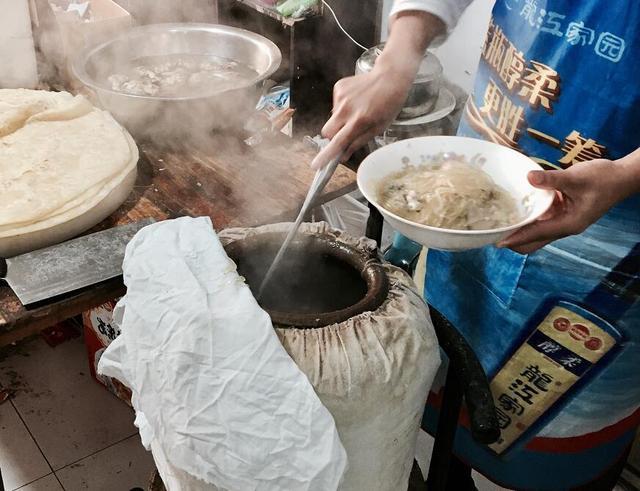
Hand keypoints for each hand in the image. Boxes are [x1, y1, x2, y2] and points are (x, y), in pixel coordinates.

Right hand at [310, 67, 412, 169]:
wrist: (390, 77)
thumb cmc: (388, 104)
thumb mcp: (378, 128)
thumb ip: (358, 142)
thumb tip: (343, 156)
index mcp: (359, 121)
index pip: (338, 142)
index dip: (326, 155)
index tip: (316, 164)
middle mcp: (347, 109)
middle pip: (327, 132)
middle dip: (333, 135)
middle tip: (346, 131)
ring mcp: (341, 97)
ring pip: (331, 118)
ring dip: (340, 119)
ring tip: (358, 110)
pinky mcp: (338, 88)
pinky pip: (334, 105)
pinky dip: (343, 106)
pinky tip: (356, 100)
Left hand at [498, 156, 639, 253]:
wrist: (622, 177)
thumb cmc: (603, 178)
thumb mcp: (576, 177)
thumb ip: (552, 179)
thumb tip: (529, 177)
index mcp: (568, 224)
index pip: (536, 235)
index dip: (516, 238)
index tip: (497, 241)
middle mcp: (564, 227)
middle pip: (534, 242)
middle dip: (515, 240)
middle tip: (494, 233)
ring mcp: (564, 221)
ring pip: (537, 232)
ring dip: (521, 230)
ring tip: (499, 223)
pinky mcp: (564, 213)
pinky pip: (543, 220)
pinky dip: (530, 218)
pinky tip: (517, 209)